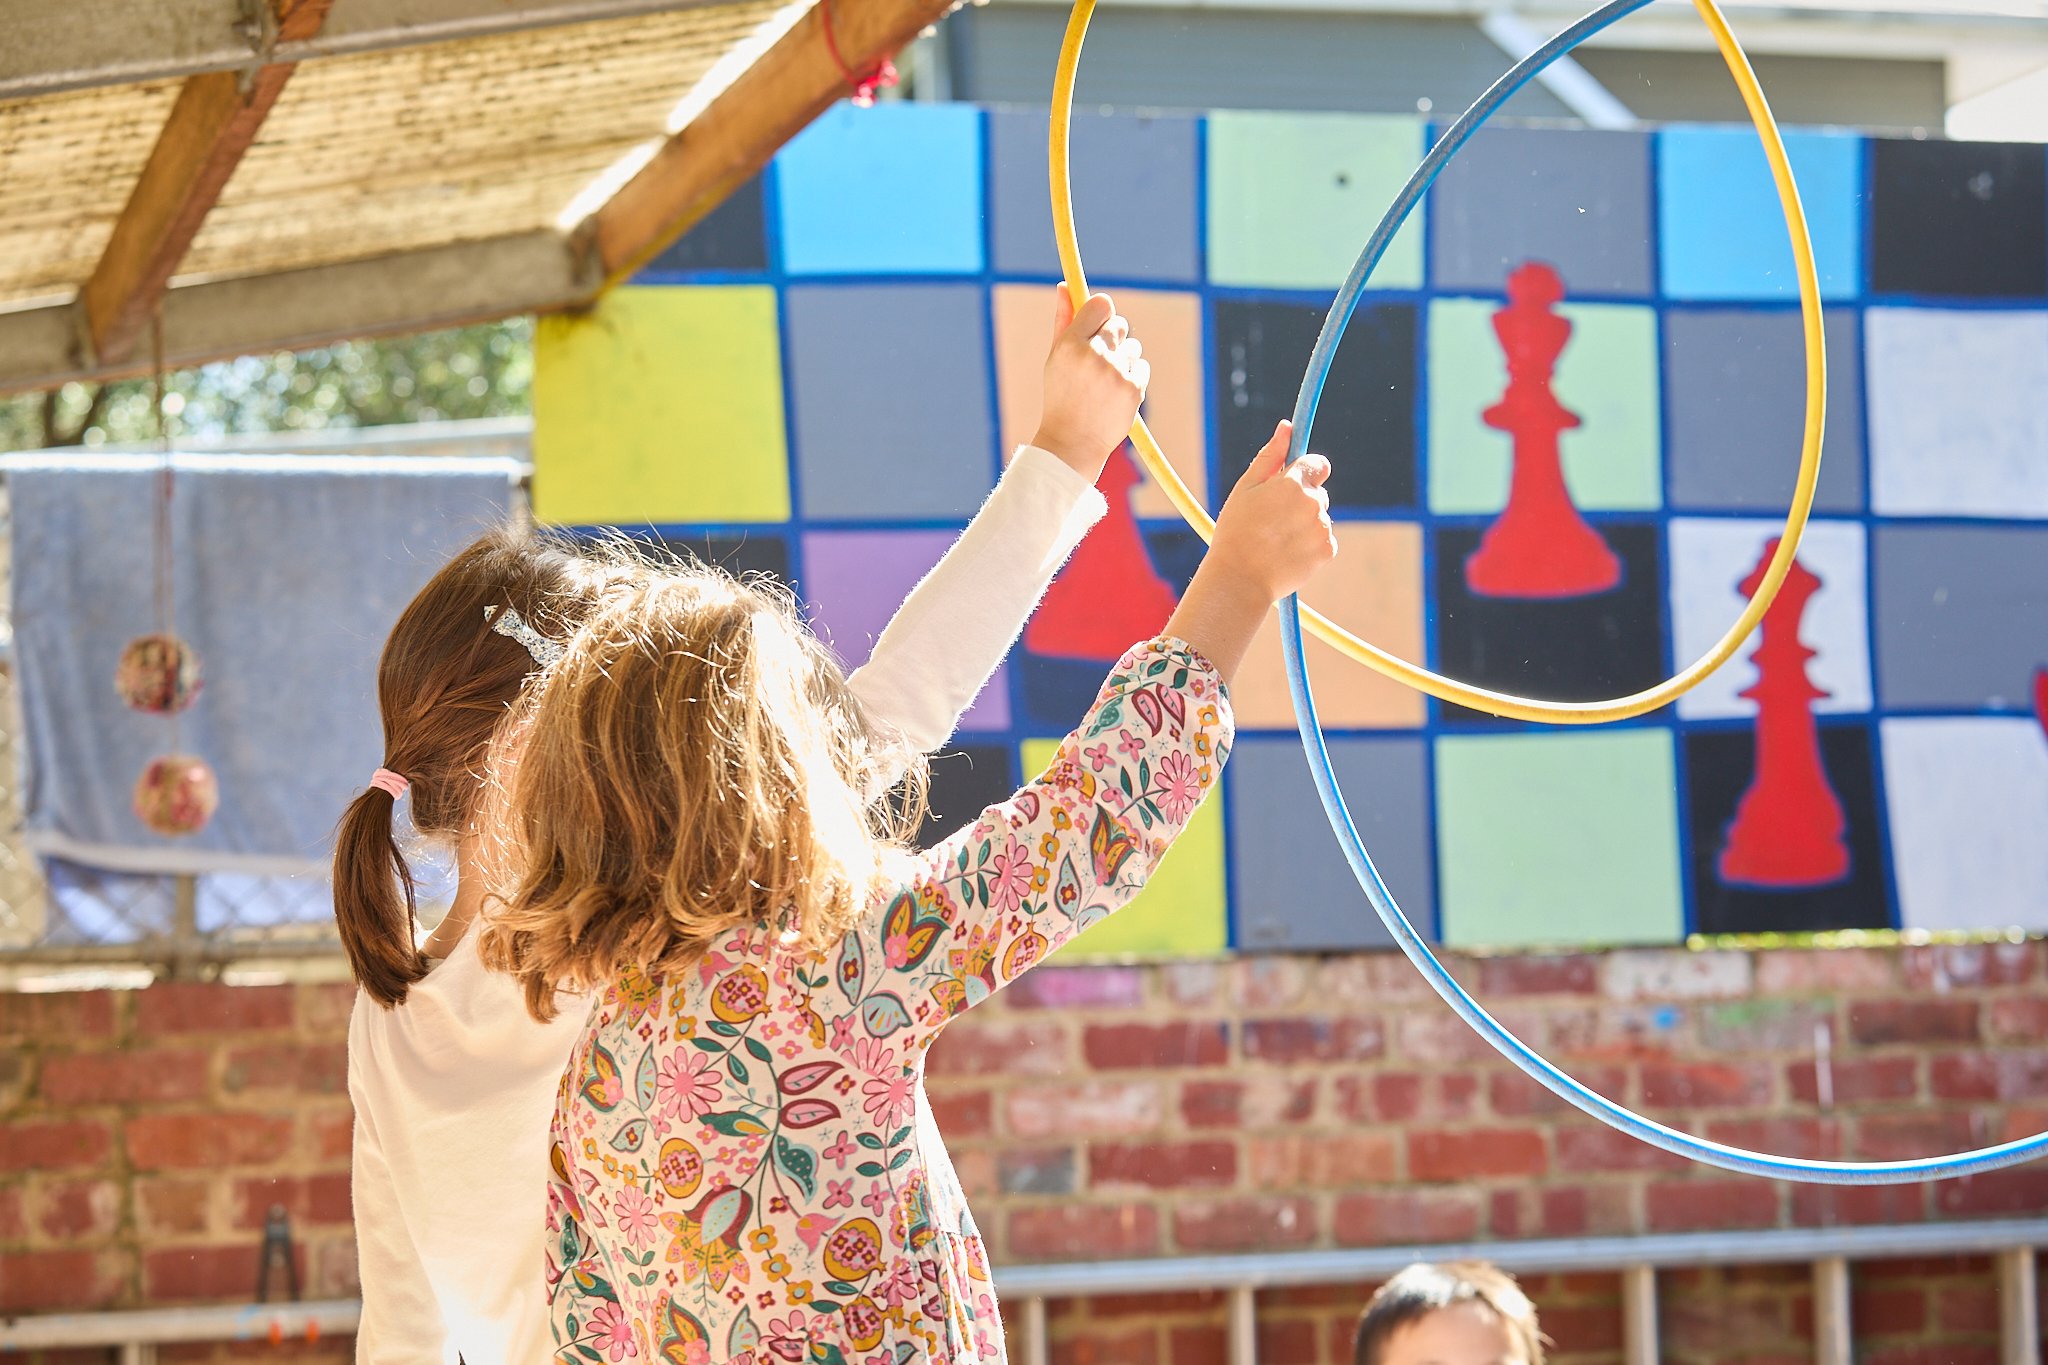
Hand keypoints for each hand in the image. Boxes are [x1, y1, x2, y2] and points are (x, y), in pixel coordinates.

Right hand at [1029, 288, 1147, 479]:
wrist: (1072, 442)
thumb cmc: (1061, 397)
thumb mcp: (1055, 358)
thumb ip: (1063, 320)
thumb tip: (1064, 285)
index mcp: (1070, 344)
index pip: (1101, 305)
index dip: (1103, 313)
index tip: (1100, 323)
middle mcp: (1094, 355)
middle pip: (1120, 324)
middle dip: (1115, 337)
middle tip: (1102, 360)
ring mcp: (1115, 373)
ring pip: (1133, 348)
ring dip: (1124, 360)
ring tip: (1105, 383)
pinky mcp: (1134, 389)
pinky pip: (1142, 368)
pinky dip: (1133, 378)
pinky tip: (1115, 394)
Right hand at [1208, 419, 1337, 603]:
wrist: (1240, 579)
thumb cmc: (1236, 531)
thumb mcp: (1246, 488)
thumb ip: (1270, 456)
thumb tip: (1287, 427)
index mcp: (1293, 484)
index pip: (1317, 464)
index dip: (1304, 472)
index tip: (1291, 483)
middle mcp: (1314, 503)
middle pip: (1318, 493)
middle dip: (1301, 501)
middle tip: (1273, 521)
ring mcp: (1322, 528)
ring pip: (1319, 518)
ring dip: (1304, 524)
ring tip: (1277, 540)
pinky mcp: (1327, 551)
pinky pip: (1323, 540)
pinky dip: (1310, 545)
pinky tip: (1287, 553)